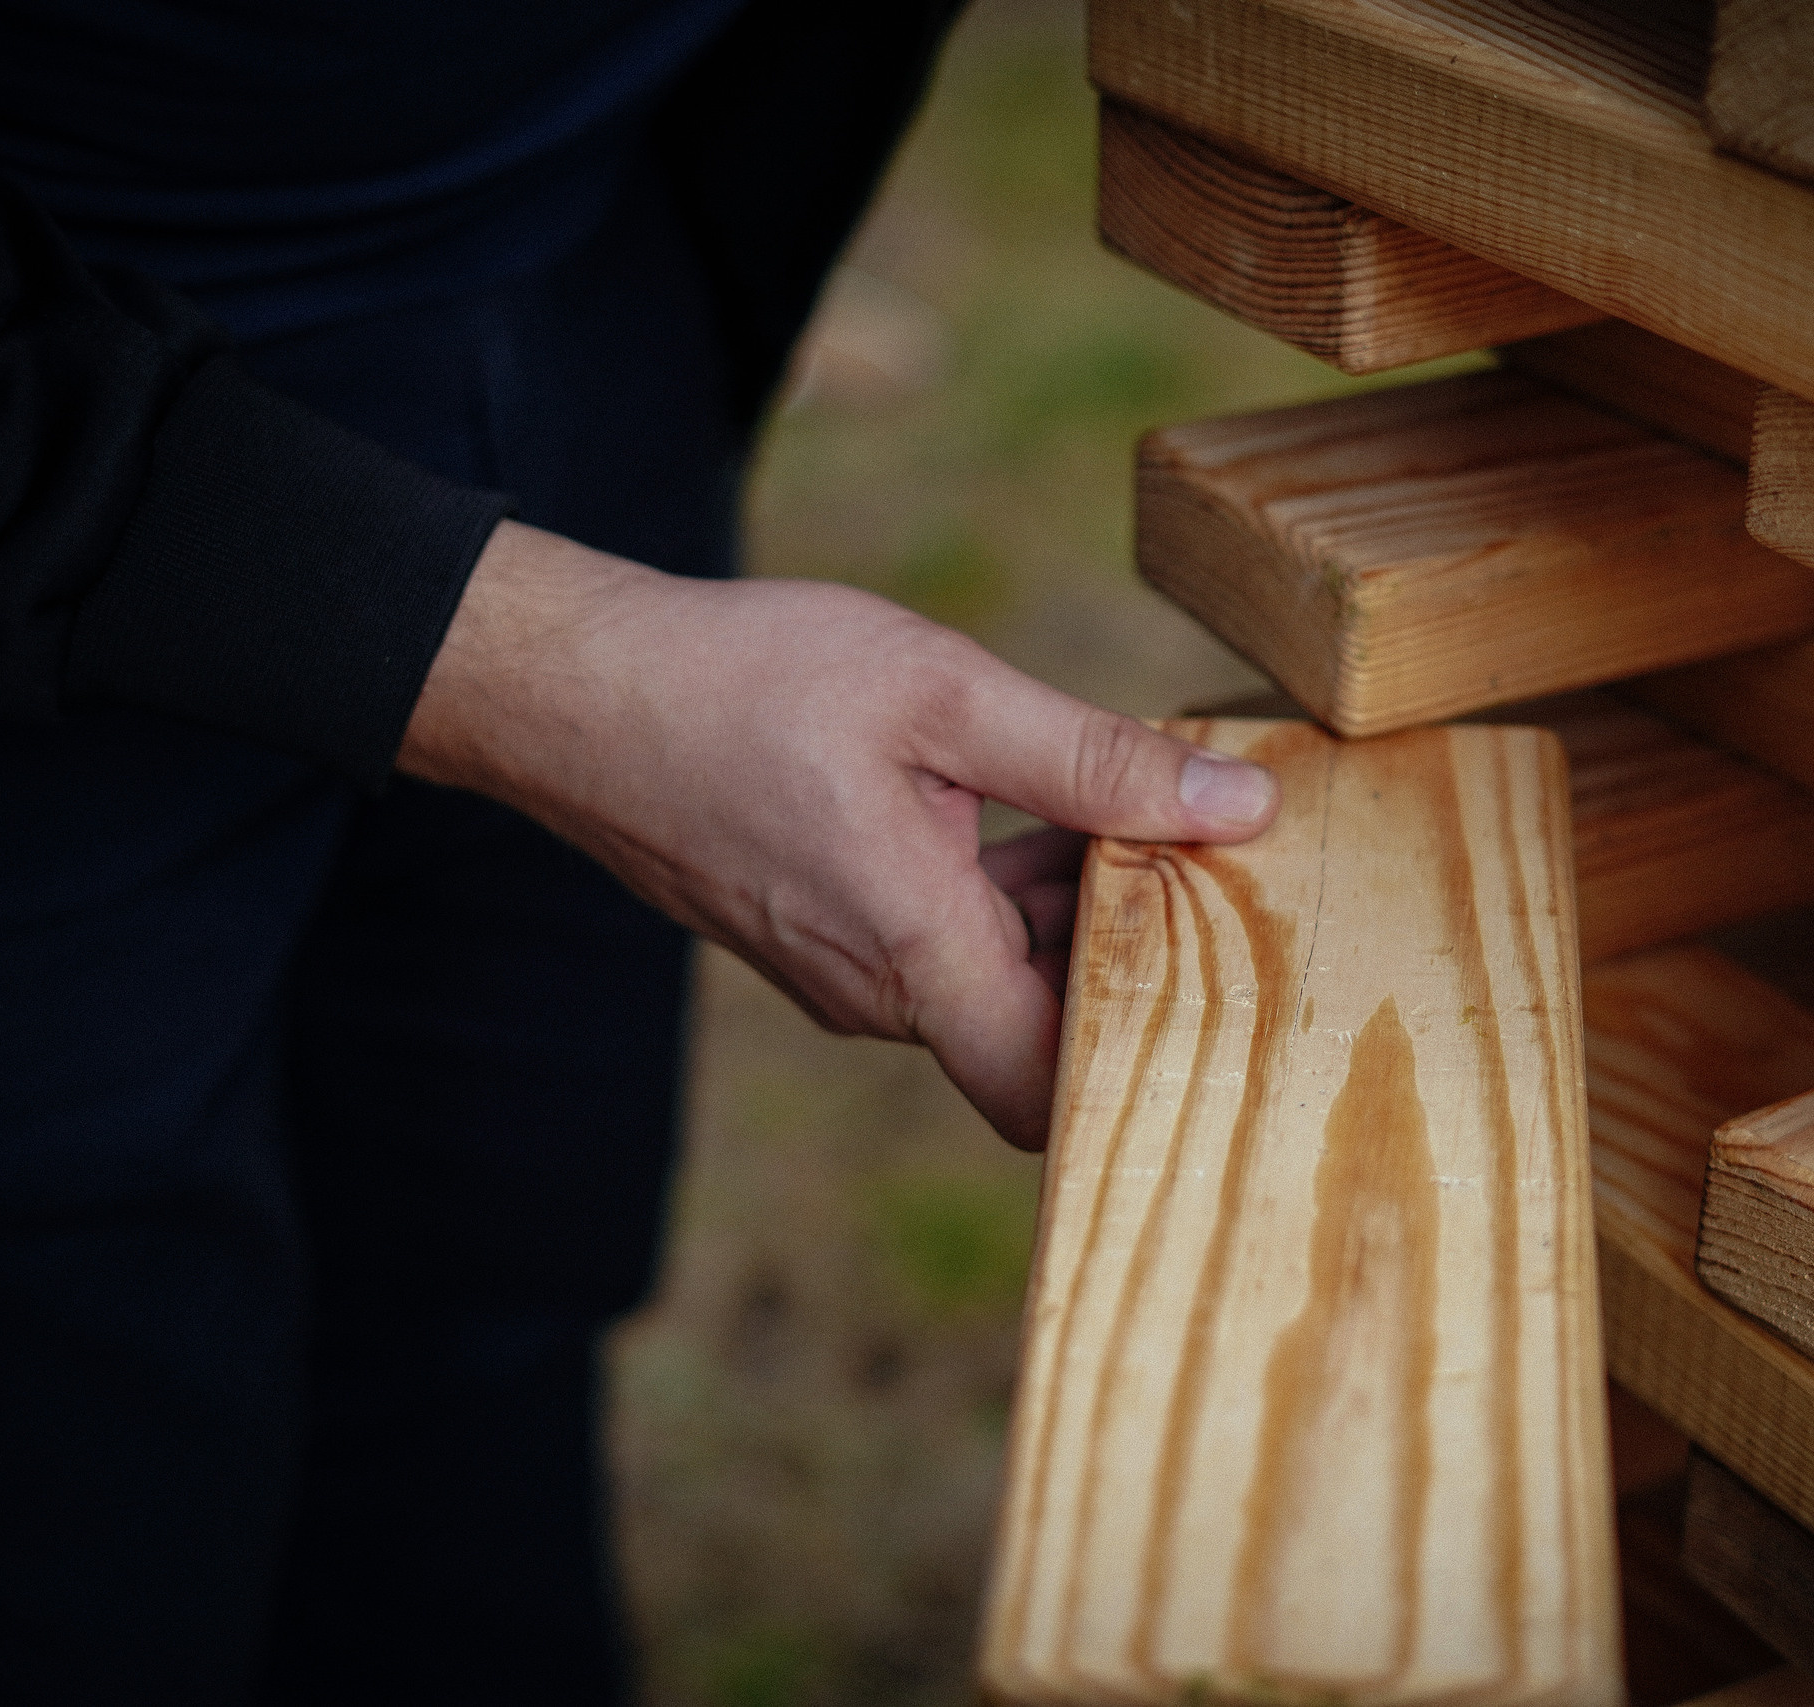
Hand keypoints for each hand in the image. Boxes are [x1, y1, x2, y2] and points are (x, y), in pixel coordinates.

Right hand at [398, 520, 1280, 1148]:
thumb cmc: (744, 681)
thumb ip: (1094, 762)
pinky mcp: (825, 933)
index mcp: (916, 954)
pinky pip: (947, 938)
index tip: (1222, 981)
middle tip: (1198, 835)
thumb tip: (1239, 812)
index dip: (1141, 1062)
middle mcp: (879, 992)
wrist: (574, 687)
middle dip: (1128, 943)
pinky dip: (1007, 882)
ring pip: (1000, 970)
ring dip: (1070, 899)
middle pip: (1043, 1020)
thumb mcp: (944, 694)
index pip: (1048, 1097)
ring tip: (1118, 788)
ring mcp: (845, 970)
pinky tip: (1033, 789)